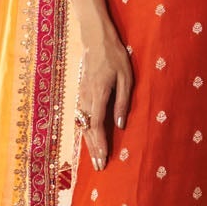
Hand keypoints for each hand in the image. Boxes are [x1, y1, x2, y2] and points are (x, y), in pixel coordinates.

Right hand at [75, 20, 132, 170]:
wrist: (95, 39)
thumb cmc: (115, 56)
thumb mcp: (126, 77)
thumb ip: (122, 101)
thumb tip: (120, 125)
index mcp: (98, 94)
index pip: (97, 125)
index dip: (100, 144)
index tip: (104, 158)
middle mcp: (86, 98)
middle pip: (87, 129)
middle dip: (93, 149)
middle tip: (99, 167)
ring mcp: (80, 95)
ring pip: (82, 125)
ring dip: (88, 143)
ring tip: (94, 158)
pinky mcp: (80, 93)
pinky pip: (81, 117)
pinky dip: (84, 131)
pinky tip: (88, 140)